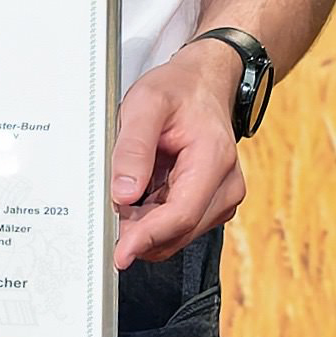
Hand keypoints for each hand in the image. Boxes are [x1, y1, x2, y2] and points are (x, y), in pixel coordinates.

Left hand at [108, 41, 248, 267]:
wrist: (204, 83)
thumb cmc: (178, 90)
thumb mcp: (145, 104)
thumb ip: (133, 149)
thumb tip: (123, 195)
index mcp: (213, 160)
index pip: (181, 215)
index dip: (147, 238)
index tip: (120, 253)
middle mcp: (227, 185)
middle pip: (178, 231)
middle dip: (141, 231)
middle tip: (108, 211)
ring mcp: (224, 197)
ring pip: (177, 234)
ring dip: (147, 223)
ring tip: (131, 185)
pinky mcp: (214, 204)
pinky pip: (179, 226)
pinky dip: (155, 218)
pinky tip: (145, 191)